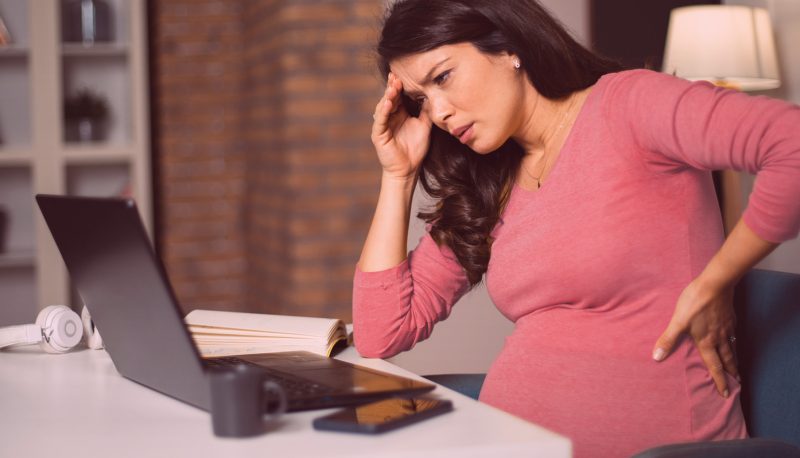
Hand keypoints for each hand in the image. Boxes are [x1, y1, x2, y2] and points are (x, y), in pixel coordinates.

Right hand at [370, 73, 432, 180]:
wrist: (409, 168)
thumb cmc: (416, 149)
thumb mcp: (425, 126)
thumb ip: (427, 111)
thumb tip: (433, 95)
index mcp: (400, 114)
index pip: (399, 96)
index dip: (400, 86)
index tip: (403, 75)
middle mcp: (390, 117)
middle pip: (390, 98)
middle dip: (392, 87)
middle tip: (396, 76)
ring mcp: (383, 125)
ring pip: (383, 107)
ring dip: (388, 97)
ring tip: (393, 87)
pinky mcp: (378, 134)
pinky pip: (380, 121)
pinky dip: (383, 111)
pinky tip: (388, 103)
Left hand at [652, 276, 739, 396]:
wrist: (715, 284)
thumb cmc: (694, 303)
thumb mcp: (678, 321)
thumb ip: (669, 339)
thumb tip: (657, 357)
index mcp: (706, 341)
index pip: (713, 365)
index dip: (719, 380)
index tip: (724, 393)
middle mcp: (719, 338)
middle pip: (727, 359)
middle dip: (730, 373)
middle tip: (736, 383)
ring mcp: (726, 327)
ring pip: (731, 347)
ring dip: (733, 359)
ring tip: (736, 367)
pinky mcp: (729, 317)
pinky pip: (733, 334)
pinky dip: (733, 342)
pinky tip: (732, 339)